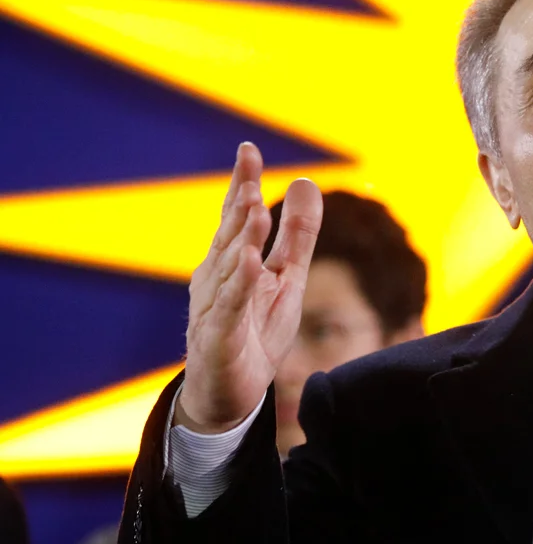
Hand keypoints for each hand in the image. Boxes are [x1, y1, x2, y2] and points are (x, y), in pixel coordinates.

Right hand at [176, 143, 322, 432]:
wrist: (230, 395)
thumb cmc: (254, 331)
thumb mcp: (286, 277)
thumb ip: (297, 234)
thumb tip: (305, 181)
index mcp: (232, 261)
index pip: (236, 216)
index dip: (241, 183)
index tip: (249, 149)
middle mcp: (216, 278)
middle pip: (228, 235)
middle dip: (238, 204)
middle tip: (249, 174)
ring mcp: (214, 308)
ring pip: (227, 267)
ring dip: (239, 237)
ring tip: (253, 207)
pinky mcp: (219, 338)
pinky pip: (228, 308)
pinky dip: (237, 285)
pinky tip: (249, 264)